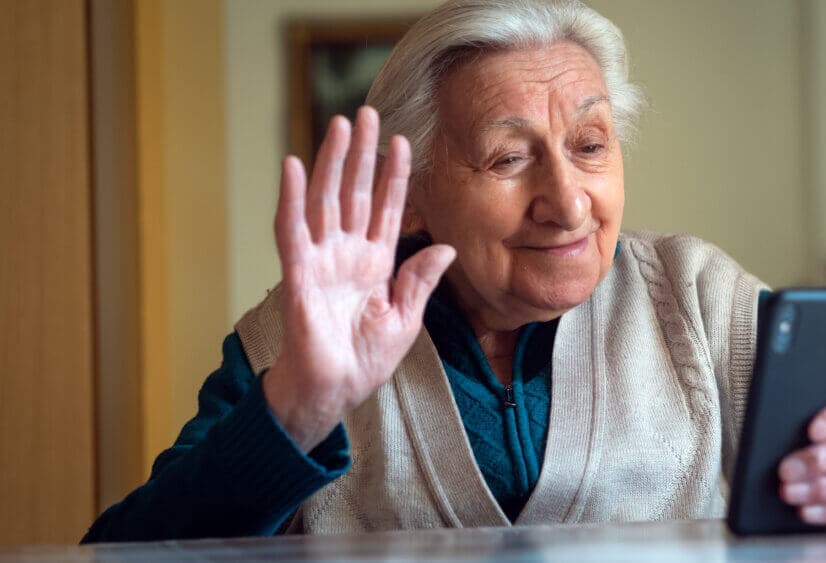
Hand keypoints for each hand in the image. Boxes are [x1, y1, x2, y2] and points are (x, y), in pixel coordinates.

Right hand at [262, 107, 454, 452]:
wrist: (337, 390)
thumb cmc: (366, 359)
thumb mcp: (406, 318)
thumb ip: (420, 280)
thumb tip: (447, 248)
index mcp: (375, 263)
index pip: (385, 208)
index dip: (393, 176)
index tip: (403, 143)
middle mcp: (347, 253)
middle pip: (354, 192)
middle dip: (361, 154)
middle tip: (367, 113)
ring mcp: (321, 260)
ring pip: (326, 200)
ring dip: (332, 162)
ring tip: (341, 124)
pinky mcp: (298, 274)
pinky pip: (292, 230)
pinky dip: (292, 198)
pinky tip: (296, 165)